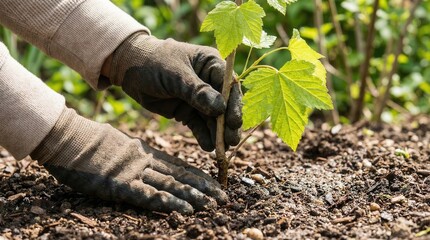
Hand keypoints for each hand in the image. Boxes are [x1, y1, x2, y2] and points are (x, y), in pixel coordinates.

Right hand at [31, 108, 226, 213]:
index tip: (217, 185)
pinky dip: (167, 203)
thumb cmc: (92, 142)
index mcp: (146, 153)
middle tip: (224, 198)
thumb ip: (140, 156)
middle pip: (180, 177)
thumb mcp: (123, 146)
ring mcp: (133, 173)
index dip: (200, 177)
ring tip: (212, 206)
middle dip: (204, 189)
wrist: (68, 138)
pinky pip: (147, 195)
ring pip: (170, 185)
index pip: (179, 166)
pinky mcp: (119, 185)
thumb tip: (157, 165)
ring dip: (192, 197)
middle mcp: (145, 162)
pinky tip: (183, 210)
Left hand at [107, 32, 241, 150]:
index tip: (235, 122)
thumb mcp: (176, 75)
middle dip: (228, 123)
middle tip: (231, 141)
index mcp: (211, 64)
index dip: (233, 104)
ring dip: (218, 133)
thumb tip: (220, 108)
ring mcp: (199, 98)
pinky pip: (199, 125)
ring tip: (222, 149)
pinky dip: (203, 136)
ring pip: (213, 118)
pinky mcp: (188, 111)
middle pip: (224, 104)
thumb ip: (197, 92)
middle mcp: (210, 82)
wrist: (130, 70)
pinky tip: (208, 147)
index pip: (229, 85)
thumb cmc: (154, 62)